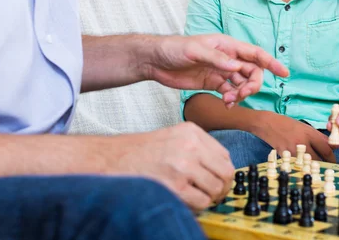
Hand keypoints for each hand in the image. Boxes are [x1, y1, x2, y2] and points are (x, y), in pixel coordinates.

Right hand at [113, 122, 233, 210]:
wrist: (112, 158)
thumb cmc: (140, 150)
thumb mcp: (173, 137)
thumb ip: (197, 148)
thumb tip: (220, 169)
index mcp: (192, 131)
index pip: (225, 155)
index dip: (224, 172)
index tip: (217, 180)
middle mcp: (191, 146)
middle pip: (226, 172)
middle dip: (222, 187)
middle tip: (213, 194)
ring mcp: (183, 165)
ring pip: (216, 189)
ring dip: (209, 198)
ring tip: (196, 197)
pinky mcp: (175, 186)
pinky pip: (201, 202)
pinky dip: (198, 206)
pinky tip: (185, 200)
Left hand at [146, 34, 288, 105]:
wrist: (156, 61)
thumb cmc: (174, 48)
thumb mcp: (194, 50)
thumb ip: (216, 59)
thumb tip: (235, 67)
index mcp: (227, 45)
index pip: (254, 53)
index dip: (271, 62)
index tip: (283, 73)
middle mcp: (227, 58)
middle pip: (252, 72)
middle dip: (253, 84)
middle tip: (242, 95)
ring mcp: (221, 71)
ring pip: (242, 83)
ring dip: (241, 94)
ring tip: (230, 100)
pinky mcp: (213, 83)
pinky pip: (230, 92)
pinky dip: (232, 99)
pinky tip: (226, 104)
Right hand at [252, 112, 335, 162]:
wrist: (267, 123)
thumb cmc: (287, 124)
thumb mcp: (304, 127)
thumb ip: (319, 137)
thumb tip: (333, 146)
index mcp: (309, 133)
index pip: (327, 149)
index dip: (332, 157)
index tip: (333, 161)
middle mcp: (303, 142)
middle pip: (319, 160)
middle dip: (324, 165)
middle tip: (326, 168)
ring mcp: (293, 151)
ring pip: (308, 165)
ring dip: (312, 168)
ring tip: (314, 170)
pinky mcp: (285, 156)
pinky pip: (296, 165)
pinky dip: (300, 167)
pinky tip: (301, 167)